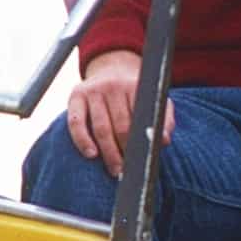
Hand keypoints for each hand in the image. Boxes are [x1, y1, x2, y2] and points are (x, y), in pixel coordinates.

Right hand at [67, 50, 174, 176]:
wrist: (112, 69)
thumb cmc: (135, 94)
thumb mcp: (154, 100)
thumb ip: (163, 119)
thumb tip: (164, 140)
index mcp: (135, 86)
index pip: (140, 118)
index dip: (142, 141)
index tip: (144, 159)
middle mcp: (114, 85)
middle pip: (121, 126)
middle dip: (125, 151)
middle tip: (128, 171)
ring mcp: (94, 90)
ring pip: (101, 127)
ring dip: (108, 152)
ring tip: (115, 170)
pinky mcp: (76, 96)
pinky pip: (76, 122)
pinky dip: (82, 140)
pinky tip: (91, 154)